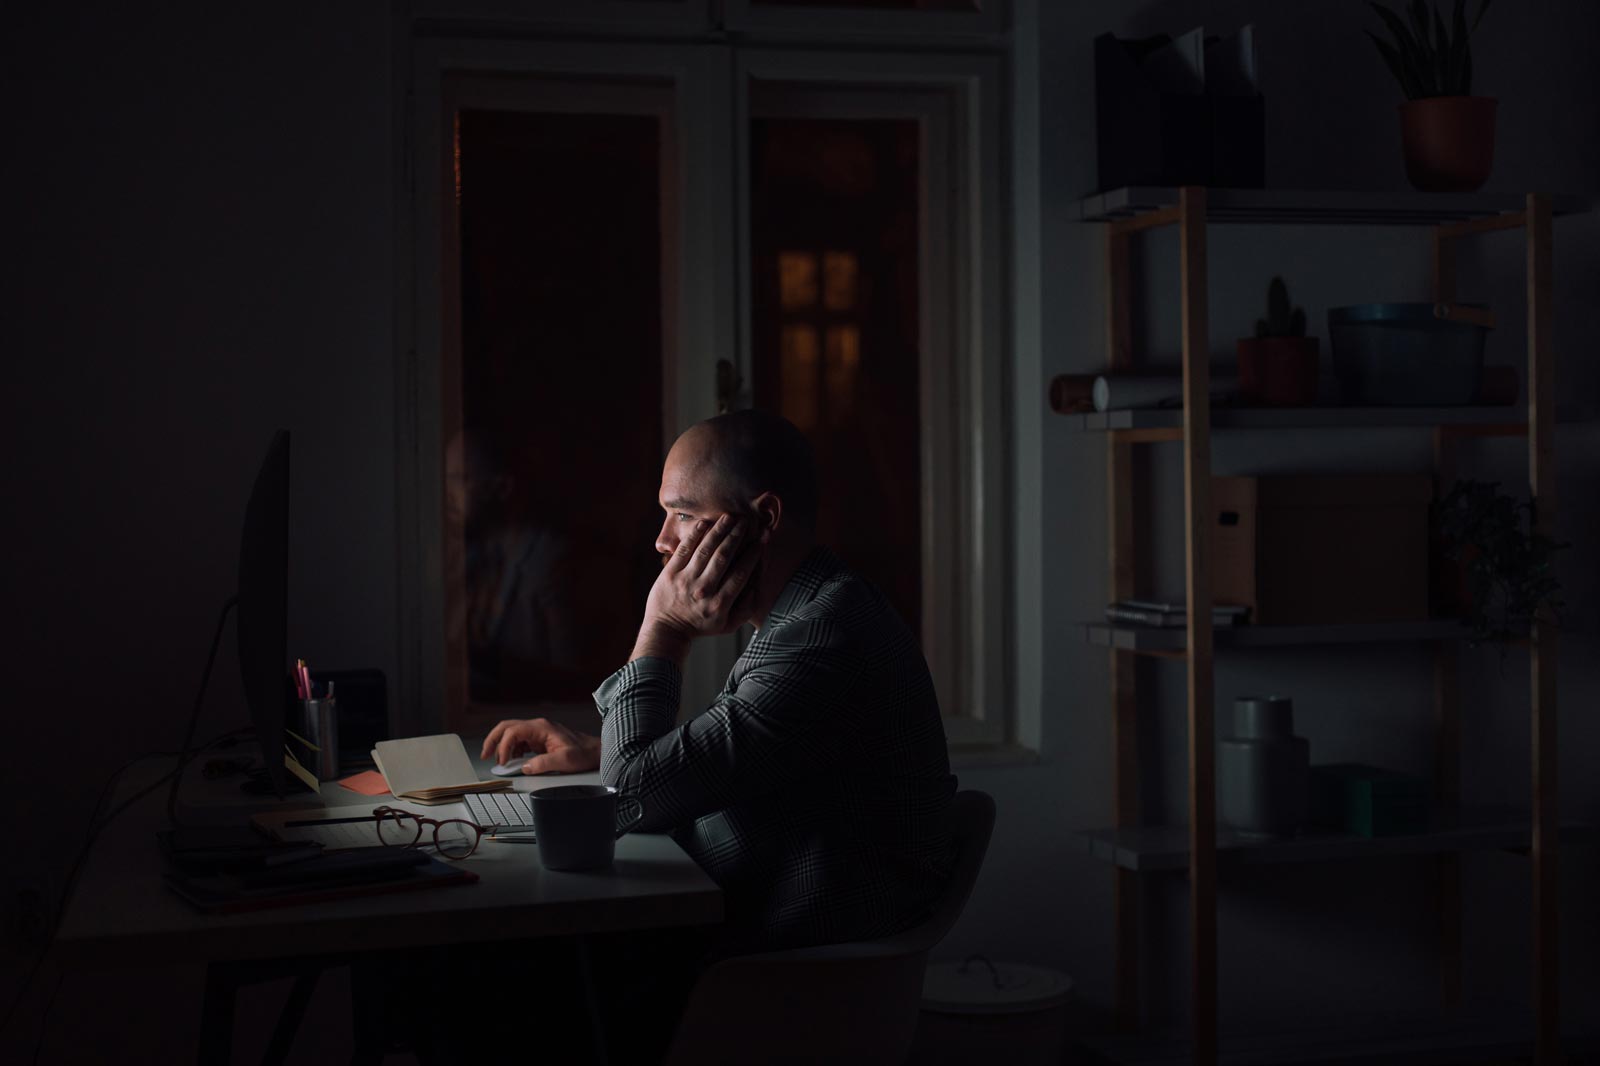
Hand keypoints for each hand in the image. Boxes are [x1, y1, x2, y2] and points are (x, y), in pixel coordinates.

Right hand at [480, 718, 600, 774]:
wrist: (594, 751)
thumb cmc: (583, 753)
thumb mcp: (565, 761)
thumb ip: (543, 764)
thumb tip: (525, 767)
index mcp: (541, 727)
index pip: (514, 731)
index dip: (503, 746)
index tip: (503, 762)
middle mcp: (537, 727)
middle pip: (507, 727)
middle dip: (493, 740)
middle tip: (485, 754)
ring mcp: (537, 732)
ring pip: (510, 733)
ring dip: (501, 746)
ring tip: (497, 761)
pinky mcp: (538, 739)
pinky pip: (519, 742)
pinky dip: (511, 750)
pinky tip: (512, 761)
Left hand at [637, 514, 765, 659]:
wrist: (666, 630)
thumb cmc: (701, 625)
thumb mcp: (728, 625)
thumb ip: (746, 608)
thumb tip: (757, 583)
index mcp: (720, 604)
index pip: (741, 573)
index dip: (753, 553)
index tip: (762, 538)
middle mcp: (704, 591)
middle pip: (724, 557)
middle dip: (737, 536)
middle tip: (746, 521)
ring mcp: (685, 581)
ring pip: (705, 550)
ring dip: (719, 530)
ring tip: (729, 517)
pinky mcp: (670, 573)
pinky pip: (684, 549)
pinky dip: (695, 535)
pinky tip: (705, 523)